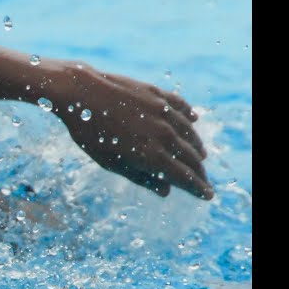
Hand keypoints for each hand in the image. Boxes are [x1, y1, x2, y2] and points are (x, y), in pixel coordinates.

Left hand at [53, 62, 212, 198]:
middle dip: (200, 171)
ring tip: (201, 156)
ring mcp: (162, 111)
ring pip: (189, 133)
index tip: (208, 195)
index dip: (198, 187)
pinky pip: (180, 106)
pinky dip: (189, 115)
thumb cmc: (89, 132)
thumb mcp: (110, 162)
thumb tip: (166, 191)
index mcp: (151, 155)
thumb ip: (140, 176)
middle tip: (204, 180)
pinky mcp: (157, 94)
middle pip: (191, 157)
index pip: (184, 176)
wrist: (80, 94)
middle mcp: (163, 133)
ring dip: (197, 147)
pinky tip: (194, 120)